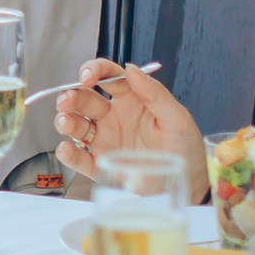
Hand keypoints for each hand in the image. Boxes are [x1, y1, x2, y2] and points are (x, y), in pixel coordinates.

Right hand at [56, 61, 206, 200]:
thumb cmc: (186, 149)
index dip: (94, 71)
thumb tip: (132, 69)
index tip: (87, 76)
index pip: (108, 77)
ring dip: (65, 120)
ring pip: (75, 125)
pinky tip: (67, 149)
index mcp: (132, 100)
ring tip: (67, 124)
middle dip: (70, 96)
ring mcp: (104, 140)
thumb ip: (155, 93)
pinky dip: (67, 153)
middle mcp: (113, 117)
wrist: (190, 185)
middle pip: (83, 99)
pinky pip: (77, 158)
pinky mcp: (100, 164)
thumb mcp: (177, 118)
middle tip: (67, 102)